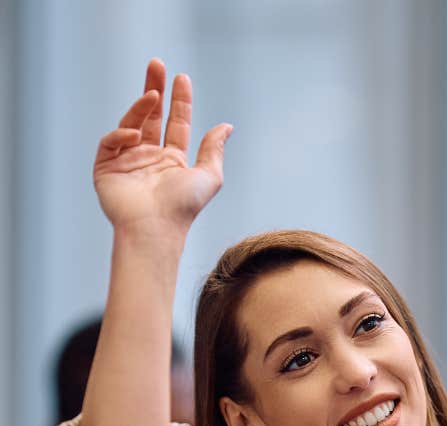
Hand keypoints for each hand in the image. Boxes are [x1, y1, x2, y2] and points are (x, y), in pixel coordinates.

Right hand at [93, 58, 231, 236]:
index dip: (179, 101)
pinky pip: (111, 141)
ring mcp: (127, 161)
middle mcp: (150, 158)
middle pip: (152, 115)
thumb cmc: (184, 207)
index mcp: (173, 161)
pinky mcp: (106, 167)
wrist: (155, 227)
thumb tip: (227, 126)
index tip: (181, 77)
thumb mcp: (209, 176)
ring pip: (131, 123)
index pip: (176, 124)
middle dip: (154, 87)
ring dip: (141, 106)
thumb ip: (215, 149)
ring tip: (153, 95)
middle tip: (157, 63)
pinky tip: (135, 134)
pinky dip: (122, 133)